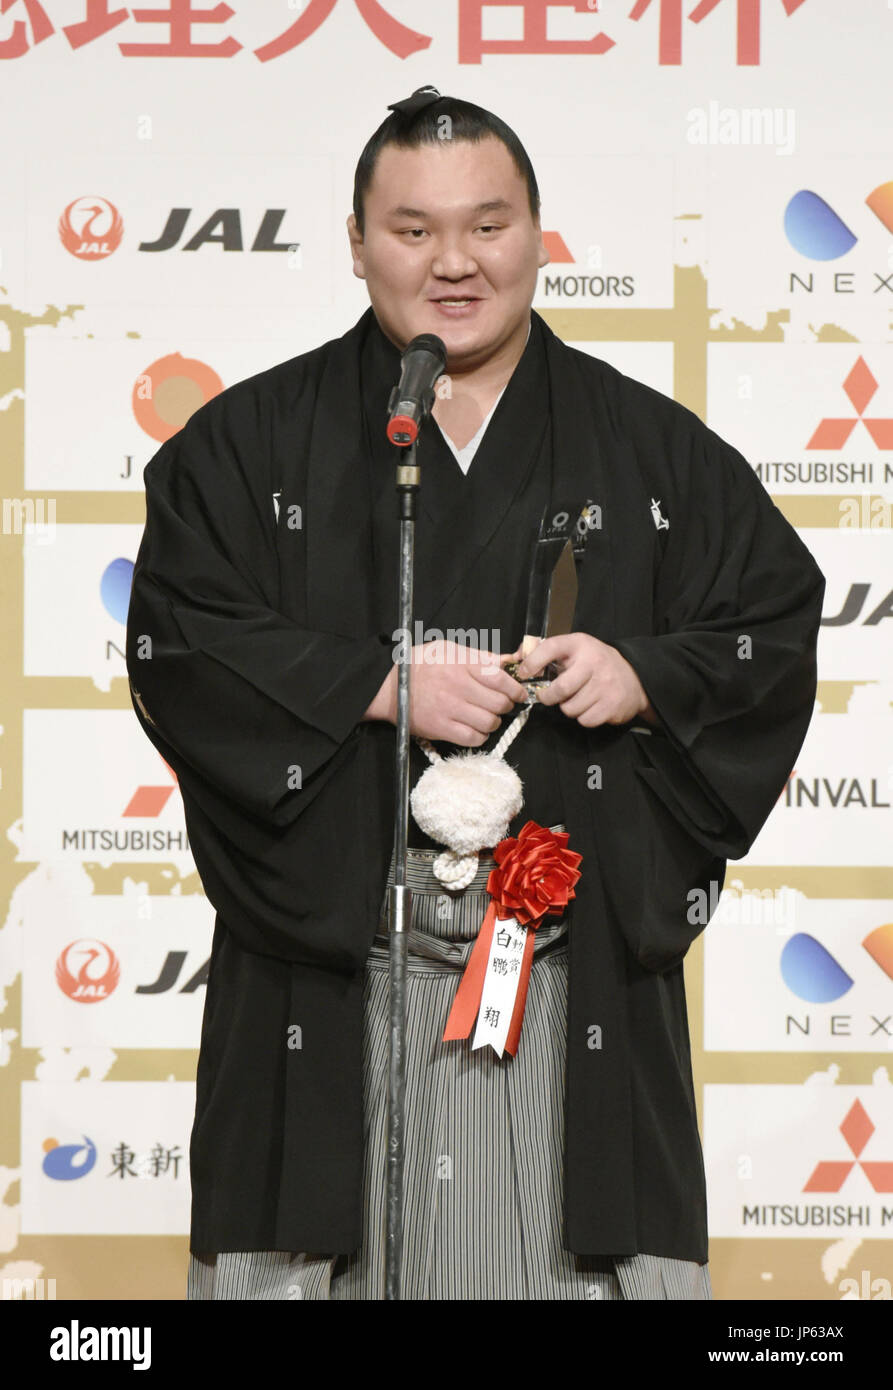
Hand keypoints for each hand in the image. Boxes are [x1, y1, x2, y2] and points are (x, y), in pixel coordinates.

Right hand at [362, 640, 527, 746]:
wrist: (389, 686)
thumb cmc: (420, 665)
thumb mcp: (449, 650)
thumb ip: (480, 656)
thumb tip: (509, 661)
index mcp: (461, 664)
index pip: (500, 678)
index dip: (515, 688)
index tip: (519, 693)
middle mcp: (457, 686)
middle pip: (498, 703)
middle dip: (506, 706)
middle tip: (502, 705)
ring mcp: (449, 709)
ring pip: (489, 722)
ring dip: (494, 722)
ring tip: (487, 717)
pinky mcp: (441, 728)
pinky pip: (473, 738)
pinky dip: (480, 736)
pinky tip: (476, 729)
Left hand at [512, 633, 658, 727]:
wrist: (635, 677)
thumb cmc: (595, 664)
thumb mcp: (574, 649)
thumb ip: (545, 652)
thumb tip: (515, 658)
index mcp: (580, 644)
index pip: (551, 648)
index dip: (533, 661)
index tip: (523, 673)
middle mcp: (593, 662)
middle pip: (560, 689)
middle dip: (548, 697)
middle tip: (547, 696)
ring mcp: (605, 685)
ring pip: (570, 708)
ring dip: (568, 707)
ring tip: (576, 698)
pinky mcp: (612, 705)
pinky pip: (584, 720)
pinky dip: (582, 717)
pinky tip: (588, 705)